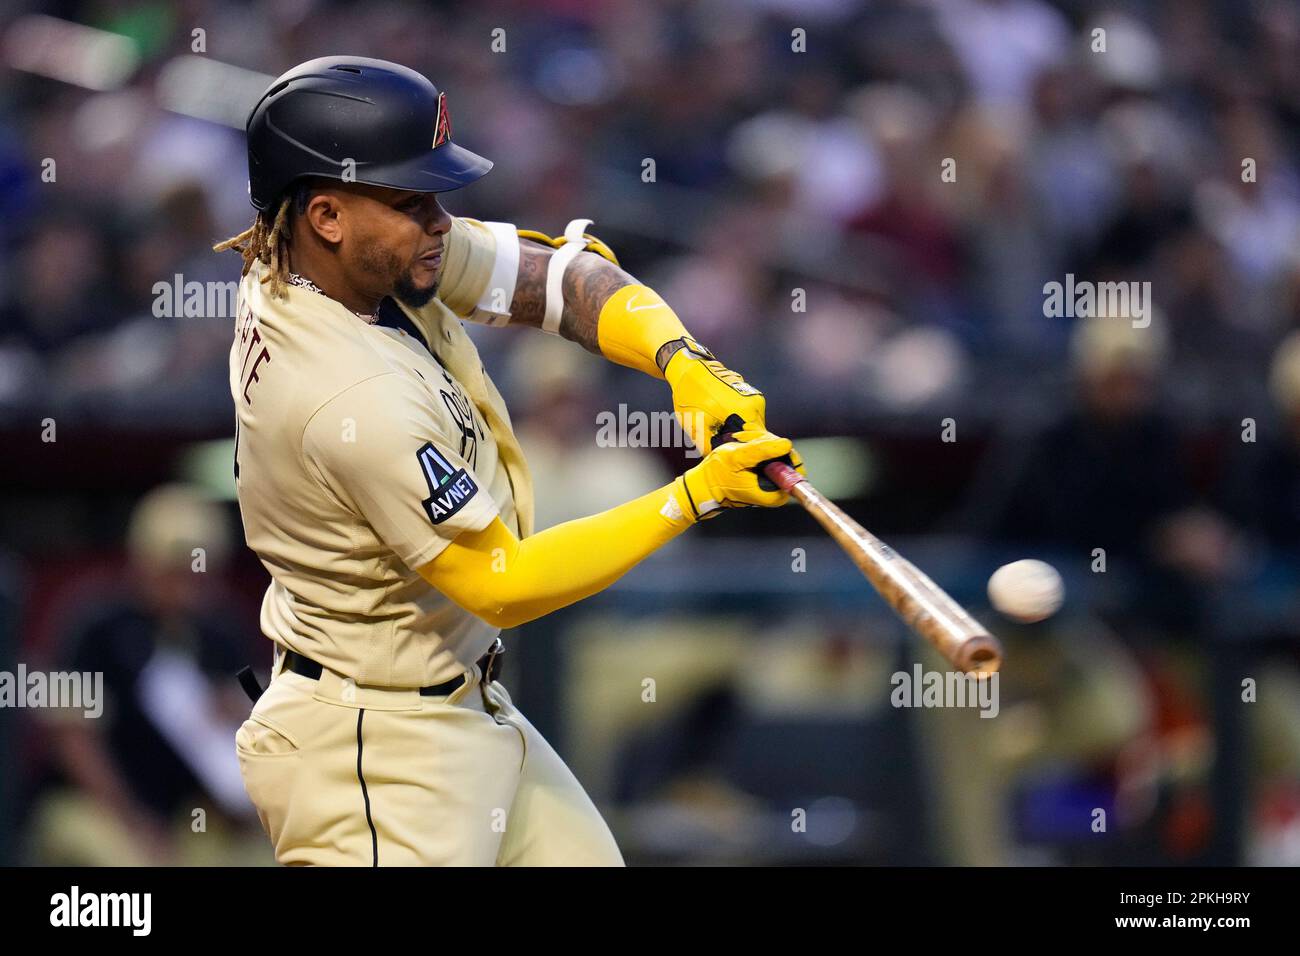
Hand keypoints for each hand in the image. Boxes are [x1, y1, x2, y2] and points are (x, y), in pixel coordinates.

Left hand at [664, 339, 766, 455]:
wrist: (686, 368)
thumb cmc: (690, 397)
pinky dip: (736, 420)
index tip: (737, 460)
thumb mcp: (697, 429)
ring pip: (750, 424)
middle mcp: (755, 402)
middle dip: (740, 443)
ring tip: (719, 432)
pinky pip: (746, 414)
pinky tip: (720, 419)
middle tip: (724, 448)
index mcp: (746, 411)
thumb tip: (724, 461)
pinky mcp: (747, 392)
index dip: (747, 453)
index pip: (757, 442)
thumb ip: (713, 448)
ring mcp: (753, 395)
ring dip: (737, 431)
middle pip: (755, 434)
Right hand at [673, 426, 804, 521]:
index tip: (764, 442)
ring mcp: (769, 482)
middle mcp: (776, 489)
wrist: (702, 485)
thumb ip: (762, 451)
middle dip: (767, 443)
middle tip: (747, 439)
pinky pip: (766, 456)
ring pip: (775, 454)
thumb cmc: (716, 475)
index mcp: (776, 492)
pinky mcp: (762, 476)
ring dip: (759, 443)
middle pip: (785, 457)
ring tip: (741, 440)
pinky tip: (742, 443)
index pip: (795, 466)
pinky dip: (755, 447)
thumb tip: (786, 444)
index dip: (781, 449)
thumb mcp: (738, 458)